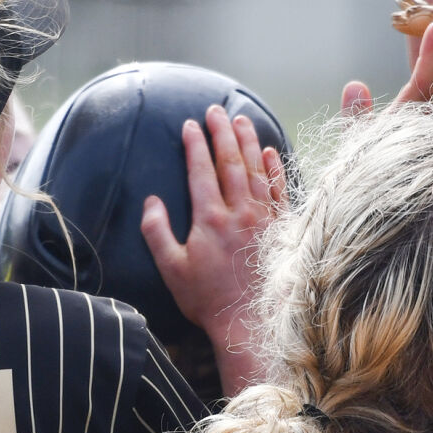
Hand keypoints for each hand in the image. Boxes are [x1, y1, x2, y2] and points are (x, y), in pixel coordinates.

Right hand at [142, 105, 284, 363]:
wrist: (250, 323)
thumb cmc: (207, 301)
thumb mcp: (171, 270)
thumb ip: (157, 232)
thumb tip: (151, 201)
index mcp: (210, 219)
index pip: (201, 170)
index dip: (195, 144)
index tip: (190, 124)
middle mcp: (240, 212)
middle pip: (231, 161)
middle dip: (221, 132)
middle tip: (215, 109)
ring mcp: (264, 219)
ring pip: (257, 170)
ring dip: (248, 142)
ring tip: (240, 120)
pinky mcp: (281, 229)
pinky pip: (280, 190)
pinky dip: (275, 169)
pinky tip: (270, 153)